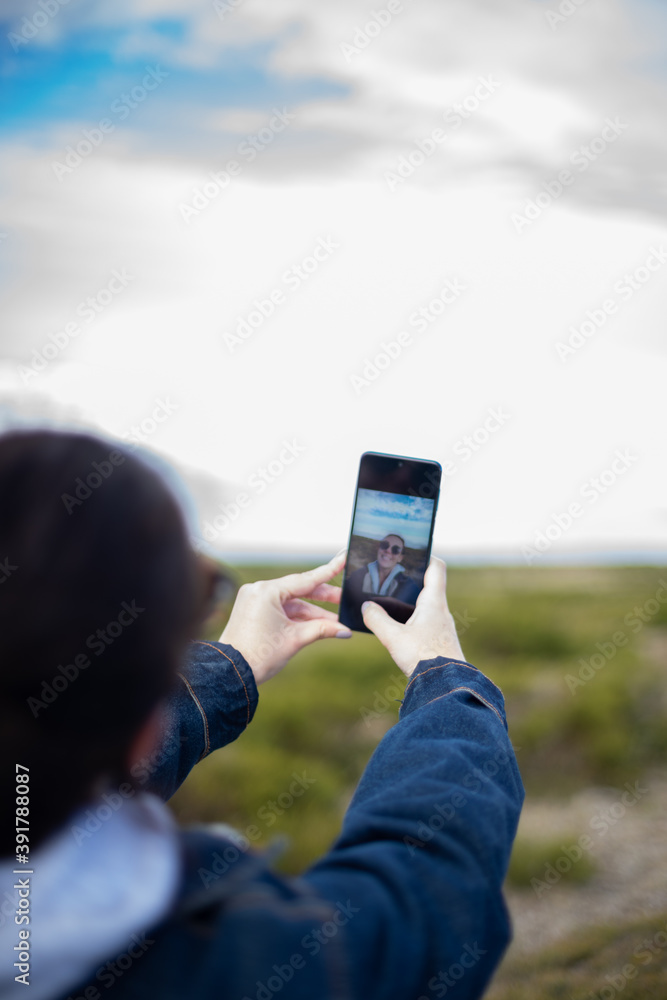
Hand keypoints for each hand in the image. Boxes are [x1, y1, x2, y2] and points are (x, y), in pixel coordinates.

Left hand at [219, 551, 350, 684]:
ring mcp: (255, 599)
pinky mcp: (253, 610)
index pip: (305, 579)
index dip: (328, 571)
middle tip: (345, 599)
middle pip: (299, 590)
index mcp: (266, 591)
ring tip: (336, 623)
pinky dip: (297, 617)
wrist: (232, 673)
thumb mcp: (295, 639)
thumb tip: (345, 630)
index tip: (343, 558)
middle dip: (323, 598)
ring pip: (291, 602)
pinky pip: (281, 609)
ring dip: (312, 612)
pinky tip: (317, 624)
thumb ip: (322, 629)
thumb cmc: (260, 655)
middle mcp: (258, 590)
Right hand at [361, 557, 464, 677]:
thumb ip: (377, 619)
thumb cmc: (424, 658)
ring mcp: (442, 626)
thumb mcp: (393, 638)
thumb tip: (366, 607)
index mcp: (433, 602)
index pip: (436, 567)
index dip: (425, 556)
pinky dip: (413, 619)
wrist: (446, 685)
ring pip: (427, 605)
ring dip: (411, 602)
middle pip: (429, 585)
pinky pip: (426, 622)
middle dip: (411, 580)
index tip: (411, 553)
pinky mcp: (440, 641)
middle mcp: (441, 611)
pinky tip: (399, 629)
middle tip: (391, 577)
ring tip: (389, 603)